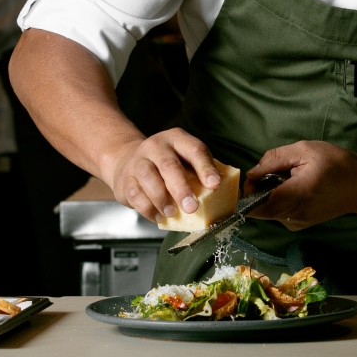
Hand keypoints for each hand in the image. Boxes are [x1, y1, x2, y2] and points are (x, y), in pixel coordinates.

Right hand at [103, 128, 224, 222]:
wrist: (128, 160)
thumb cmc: (166, 164)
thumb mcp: (185, 160)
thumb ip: (204, 173)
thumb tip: (230, 194)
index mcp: (178, 139)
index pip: (194, 150)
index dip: (205, 168)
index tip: (215, 185)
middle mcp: (157, 146)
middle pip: (169, 166)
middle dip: (182, 189)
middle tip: (192, 206)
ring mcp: (139, 162)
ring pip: (149, 179)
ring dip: (162, 200)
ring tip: (173, 212)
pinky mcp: (126, 179)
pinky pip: (136, 195)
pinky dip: (148, 209)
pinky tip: (159, 216)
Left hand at [245, 141, 356, 230]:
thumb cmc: (336, 164)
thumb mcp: (305, 150)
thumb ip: (274, 160)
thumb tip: (252, 173)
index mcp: (297, 195)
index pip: (258, 206)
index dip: (247, 195)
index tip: (252, 178)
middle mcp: (295, 216)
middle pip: (260, 209)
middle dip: (258, 192)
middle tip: (273, 173)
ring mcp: (297, 224)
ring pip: (268, 212)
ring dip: (269, 196)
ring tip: (288, 179)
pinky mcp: (300, 225)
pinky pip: (278, 213)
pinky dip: (278, 201)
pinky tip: (294, 189)